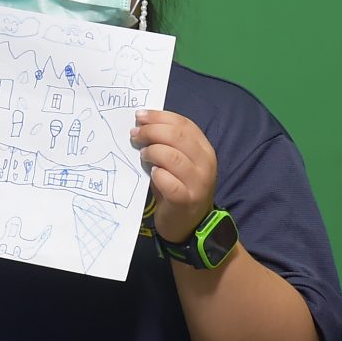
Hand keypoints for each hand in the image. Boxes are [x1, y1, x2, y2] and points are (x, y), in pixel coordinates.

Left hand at [131, 109, 218, 243]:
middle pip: (178, 136)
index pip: (184, 124)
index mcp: (204, 149)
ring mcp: (199, 182)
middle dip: (152, 131)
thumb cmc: (178, 188)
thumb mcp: (177, 162)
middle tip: (135, 134)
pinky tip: (152, 174)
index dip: (160, 117)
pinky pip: (168, 181)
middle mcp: (206, 163)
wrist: (189, 224)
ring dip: (152, 152)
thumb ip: (166, 144)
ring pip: (172, 156)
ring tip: (143, 155)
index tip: (140, 116)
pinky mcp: (186, 199)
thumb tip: (142, 124)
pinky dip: (157, 174)